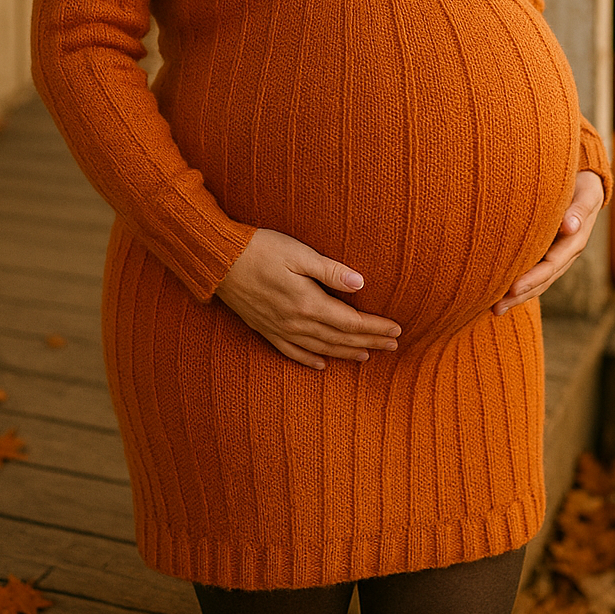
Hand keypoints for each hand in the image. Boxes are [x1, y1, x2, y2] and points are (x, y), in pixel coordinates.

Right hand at [215, 228, 401, 370]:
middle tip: (393, 346)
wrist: (217, 260)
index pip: (351, 322)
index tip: (397, 330)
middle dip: (369, 342)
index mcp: (308, 303)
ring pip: (320, 348)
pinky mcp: (265, 329)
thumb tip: (361, 283)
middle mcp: (296, 322)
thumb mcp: (298, 253)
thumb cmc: (260, 248)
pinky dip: (310, 360)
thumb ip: (330, 271)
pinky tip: (321, 364)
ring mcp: (279, 329)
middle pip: (340, 338)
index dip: (376, 327)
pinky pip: (291, 352)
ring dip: (345, 353)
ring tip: (367, 356)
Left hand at [491, 170, 605, 315]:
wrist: (587, 185)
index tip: (512, 287)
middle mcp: (565, 255)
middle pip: (542, 281)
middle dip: (520, 295)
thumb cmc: (583, 186)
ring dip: (518, 296)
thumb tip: (570, 225)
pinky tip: (501, 294)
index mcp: (574, 242)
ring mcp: (556, 256)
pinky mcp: (547, 253)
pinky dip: (519, 285)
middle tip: (496, 307)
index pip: (551, 265)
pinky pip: (534, 273)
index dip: (532, 278)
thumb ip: (578, 209)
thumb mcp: (586, 194)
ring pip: (538, 282)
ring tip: (495, 309)